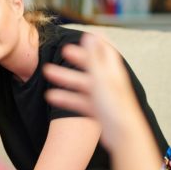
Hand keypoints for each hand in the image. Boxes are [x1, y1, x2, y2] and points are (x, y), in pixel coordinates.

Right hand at [43, 33, 140, 149]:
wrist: (123, 136)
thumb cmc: (114, 105)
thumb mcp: (100, 77)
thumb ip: (93, 57)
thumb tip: (89, 35)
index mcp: (112, 71)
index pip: (106, 50)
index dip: (97, 41)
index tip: (86, 33)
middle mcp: (108, 82)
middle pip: (91, 66)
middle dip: (76, 58)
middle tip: (63, 51)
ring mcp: (102, 97)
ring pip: (80, 84)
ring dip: (65, 78)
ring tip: (47, 73)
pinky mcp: (97, 111)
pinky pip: (78, 101)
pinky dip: (65, 98)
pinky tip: (51, 97)